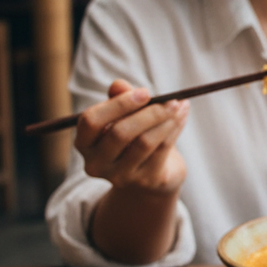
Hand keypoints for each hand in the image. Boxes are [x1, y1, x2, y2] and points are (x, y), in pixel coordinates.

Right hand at [75, 80, 188, 194]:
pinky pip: (162, 150)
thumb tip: (118, 85)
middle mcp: (96, 163)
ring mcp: (120, 176)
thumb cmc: (133, 137)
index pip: (91, 121)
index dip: (118, 105)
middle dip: (149, 113)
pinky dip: (175, 128)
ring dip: (166, 120)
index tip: (145, 92)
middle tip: (171, 99)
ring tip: (179, 105)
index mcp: (84, 143)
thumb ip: (119, 99)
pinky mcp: (145, 181)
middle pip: (120, 133)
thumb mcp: (125, 116)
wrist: (151, 174)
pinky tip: (182, 116)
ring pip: (144, 142)